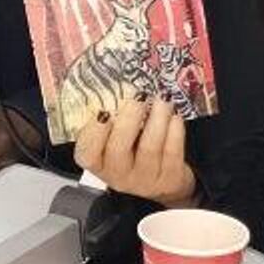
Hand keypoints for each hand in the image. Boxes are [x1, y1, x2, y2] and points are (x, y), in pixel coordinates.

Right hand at [73, 97, 196, 204]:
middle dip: (129, 119)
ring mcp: (145, 179)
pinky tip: (174, 115)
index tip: (103, 111)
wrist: (161, 180)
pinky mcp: (170, 179)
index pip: (88, 152)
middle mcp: (119, 175)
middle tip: (139, 96)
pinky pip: (172, 152)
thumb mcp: (114, 140)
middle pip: (118, 149)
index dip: (94, 133)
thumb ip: (109, 119)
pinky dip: (174, 130)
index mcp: (99, 163)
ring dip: (157, 118)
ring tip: (161, 99)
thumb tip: (108, 83)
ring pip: (149, 147)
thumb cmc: (132, 151)